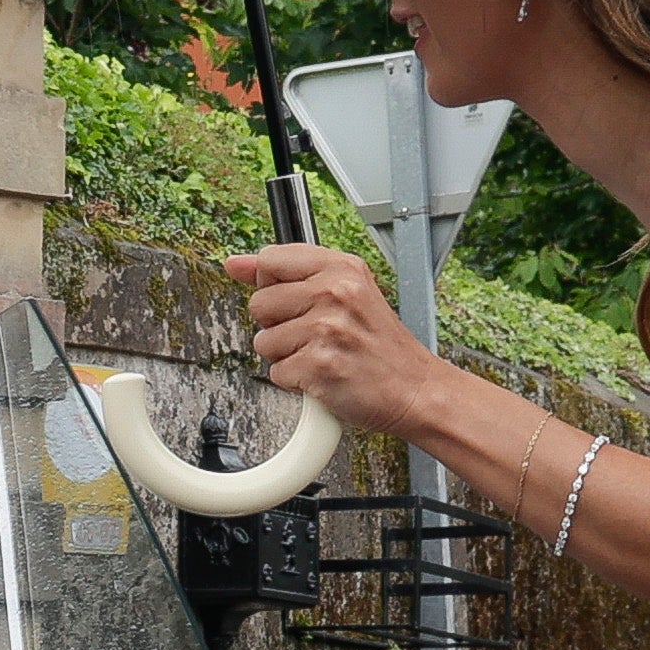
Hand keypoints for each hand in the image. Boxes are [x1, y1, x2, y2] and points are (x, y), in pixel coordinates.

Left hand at [231, 242, 434, 427]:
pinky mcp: (319, 365)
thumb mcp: (346, 292)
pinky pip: (277, 373)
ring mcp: (327, 329)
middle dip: (278, 325)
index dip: (271, 285)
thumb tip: (234, 263)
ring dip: (286, 356)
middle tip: (316, 335)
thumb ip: (287, 274)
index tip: (292, 301)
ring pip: (263, 341)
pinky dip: (296, 381)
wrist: (415, 389)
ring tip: (322, 355)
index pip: (269, 259)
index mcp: (341, 267)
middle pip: (259, 303)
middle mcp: (335, 292)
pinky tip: (324, 375)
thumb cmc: (379, 345)